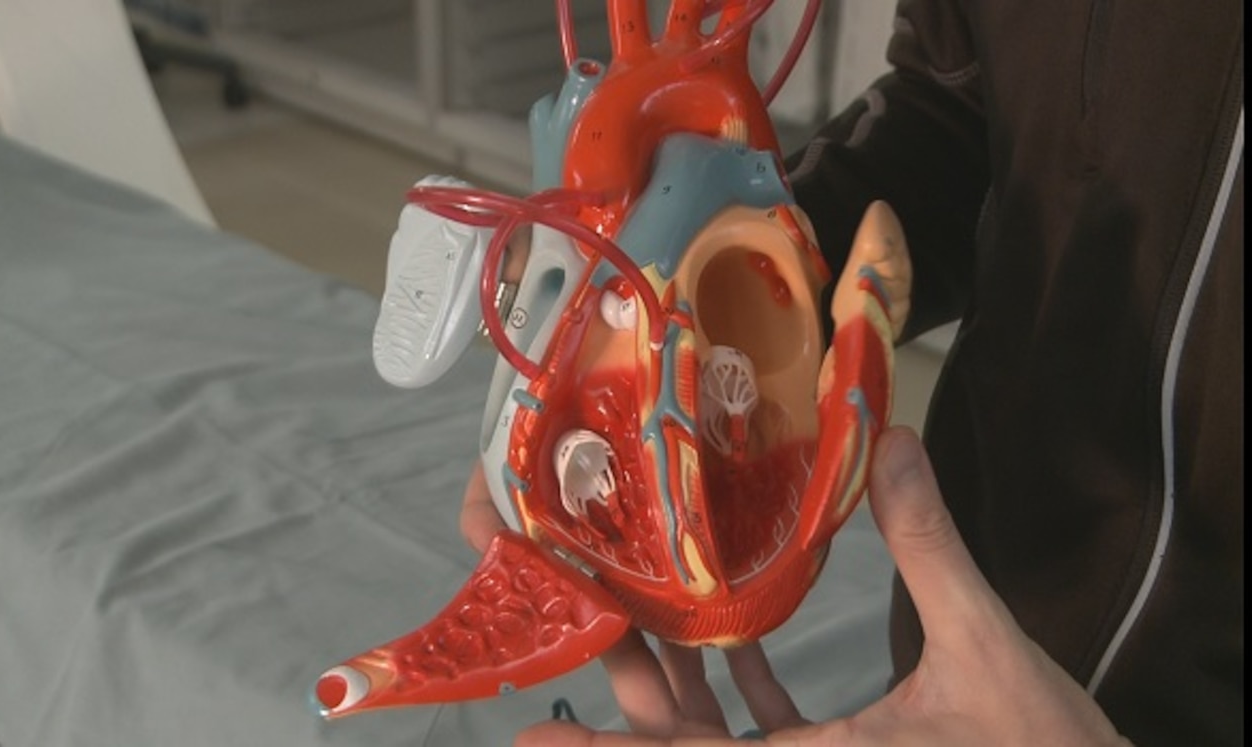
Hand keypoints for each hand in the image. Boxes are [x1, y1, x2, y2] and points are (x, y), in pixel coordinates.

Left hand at [514, 427, 1130, 745]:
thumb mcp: (986, 652)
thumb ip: (930, 550)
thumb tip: (893, 445)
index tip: (533, 730)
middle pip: (682, 733)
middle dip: (630, 672)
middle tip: (581, 605)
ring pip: (719, 727)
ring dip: (677, 671)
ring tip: (635, 601)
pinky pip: (768, 728)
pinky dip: (741, 687)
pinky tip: (730, 633)